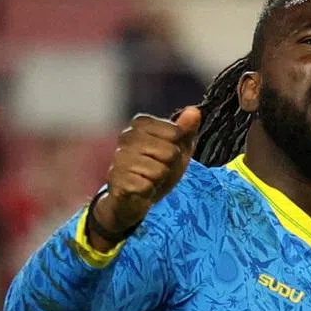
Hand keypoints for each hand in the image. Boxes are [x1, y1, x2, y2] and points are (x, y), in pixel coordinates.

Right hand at [91, 107, 201, 246]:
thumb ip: (186, 131)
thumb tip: (194, 111)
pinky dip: (148, 191)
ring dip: (158, 180)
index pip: (176, 133)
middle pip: (170, 152)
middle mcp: (126, 136)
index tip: (165, 155)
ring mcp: (119, 157)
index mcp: (141, 123)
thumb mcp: (177, 150)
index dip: (177, 149)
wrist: (133, 198)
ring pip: (159, 171)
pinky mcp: (116, 179)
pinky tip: (140, 189)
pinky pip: (146, 186)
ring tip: (148, 179)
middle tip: (157, 170)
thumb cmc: (157, 169)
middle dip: (169, 166)